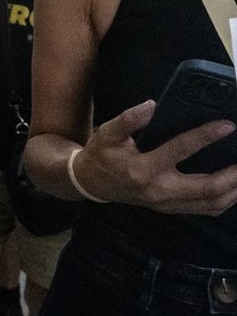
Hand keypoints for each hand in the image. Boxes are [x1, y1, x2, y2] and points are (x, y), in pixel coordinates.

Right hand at [72, 100, 236, 214]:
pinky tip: (233, 187)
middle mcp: (159, 191)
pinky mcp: (172, 209)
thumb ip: (128, 119)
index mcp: (143, 169)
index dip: (206, 136)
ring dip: (234, 190)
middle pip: (208, 188)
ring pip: (212, 203)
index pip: (180, 150)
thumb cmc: (101, 155)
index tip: (227, 125)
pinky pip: (207, 209)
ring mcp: (167, 204)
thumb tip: (152, 106)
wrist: (92, 184)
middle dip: (233, 174)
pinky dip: (225, 199)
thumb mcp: (106, 133)